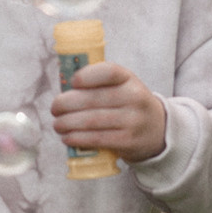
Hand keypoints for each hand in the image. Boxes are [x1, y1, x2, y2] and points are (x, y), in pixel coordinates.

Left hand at [52, 62, 168, 163]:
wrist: (157, 130)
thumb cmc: (127, 104)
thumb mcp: (121, 86)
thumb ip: (98, 84)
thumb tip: (63, 88)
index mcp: (129, 79)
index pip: (109, 72)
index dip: (87, 76)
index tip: (72, 82)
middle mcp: (134, 98)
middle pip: (93, 99)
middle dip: (67, 104)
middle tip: (55, 108)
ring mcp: (133, 120)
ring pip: (92, 120)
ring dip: (68, 123)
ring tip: (57, 124)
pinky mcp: (128, 141)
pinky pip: (97, 138)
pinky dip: (78, 138)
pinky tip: (67, 137)